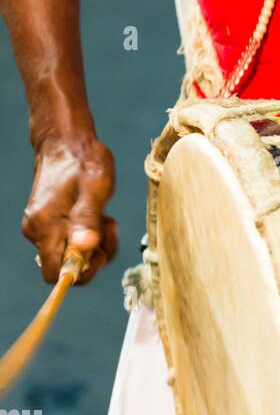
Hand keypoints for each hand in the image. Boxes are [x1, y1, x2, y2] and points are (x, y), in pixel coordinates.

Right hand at [22, 134, 116, 285]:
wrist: (66, 141)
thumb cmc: (83, 160)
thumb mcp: (95, 187)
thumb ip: (88, 219)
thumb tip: (84, 247)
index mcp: (45, 226)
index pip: (57, 274)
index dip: (81, 271)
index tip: (100, 249)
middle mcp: (37, 231)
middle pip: (65, 266)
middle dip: (92, 255)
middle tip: (108, 227)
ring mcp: (40, 227)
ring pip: (69, 253)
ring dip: (92, 242)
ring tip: (105, 216)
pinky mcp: (47, 221)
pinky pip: (68, 239)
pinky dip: (86, 232)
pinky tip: (96, 213)